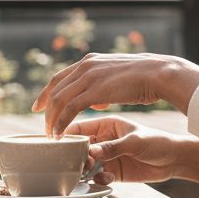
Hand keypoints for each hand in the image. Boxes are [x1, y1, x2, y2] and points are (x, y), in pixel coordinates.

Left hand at [32, 52, 198, 136]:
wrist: (159, 74)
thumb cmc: (145, 78)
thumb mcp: (118, 78)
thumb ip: (103, 87)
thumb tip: (98, 100)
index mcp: (89, 62)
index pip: (59, 77)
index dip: (46, 93)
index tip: (39, 106)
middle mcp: (85, 67)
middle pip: (55, 89)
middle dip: (45, 109)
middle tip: (43, 126)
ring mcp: (89, 77)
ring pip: (59, 100)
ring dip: (52, 119)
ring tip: (52, 135)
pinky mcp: (94, 91)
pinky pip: (70, 109)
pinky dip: (62, 123)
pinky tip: (61, 135)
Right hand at [66, 116, 192, 184]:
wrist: (174, 160)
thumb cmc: (158, 142)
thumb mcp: (135, 142)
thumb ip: (114, 147)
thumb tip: (92, 151)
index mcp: (106, 125)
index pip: (80, 128)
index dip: (67, 136)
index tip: (59, 145)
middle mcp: (103, 140)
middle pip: (79, 148)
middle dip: (75, 157)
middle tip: (80, 163)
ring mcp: (107, 156)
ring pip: (86, 164)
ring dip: (85, 170)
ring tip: (93, 172)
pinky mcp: (113, 171)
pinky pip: (97, 177)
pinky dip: (98, 179)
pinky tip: (108, 178)